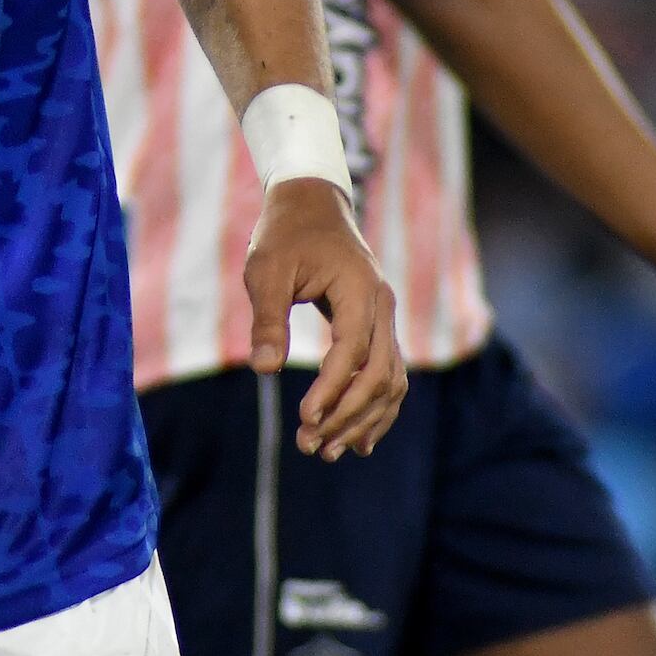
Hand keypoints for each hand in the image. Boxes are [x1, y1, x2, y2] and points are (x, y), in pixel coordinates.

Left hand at [245, 177, 406, 458]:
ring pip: (390, 382)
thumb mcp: (266, 269)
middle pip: (380, 374)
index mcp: (360, 290)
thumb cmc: (284, 234)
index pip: (353, 351)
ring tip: (327, 451)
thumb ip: (268, 317)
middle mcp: (383, 307)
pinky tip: (355, 441)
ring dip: (362, 419)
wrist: (311, 204)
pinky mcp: (377, 327)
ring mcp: (385, 318)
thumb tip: (265, 370)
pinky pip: (387, 375)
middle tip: (310, 445)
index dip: (332, 389)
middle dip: (347, 414)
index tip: (305, 418)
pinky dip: (375, 409)